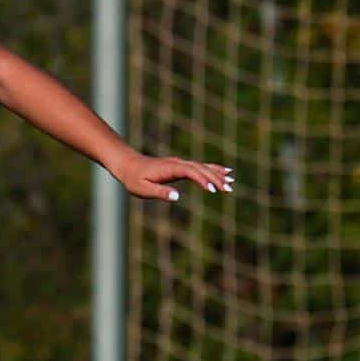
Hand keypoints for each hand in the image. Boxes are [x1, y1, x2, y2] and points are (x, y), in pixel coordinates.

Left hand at [111, 152, 233, 201]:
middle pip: (200, 169)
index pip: (191, 172)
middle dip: (215, 178)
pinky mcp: (181, 166)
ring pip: (203, 167)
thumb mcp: (143, 189)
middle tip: (229, 189)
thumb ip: (160, 192)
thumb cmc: (133, 179)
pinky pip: (200, 167)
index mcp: (170, 168)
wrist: (127, 165)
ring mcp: (180, 163)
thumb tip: (177, 197)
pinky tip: (225, 172)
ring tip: (232, 182)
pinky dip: (213, 170)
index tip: (214, 190)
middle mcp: (177, 163)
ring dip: (217, 174)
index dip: (203, 180)